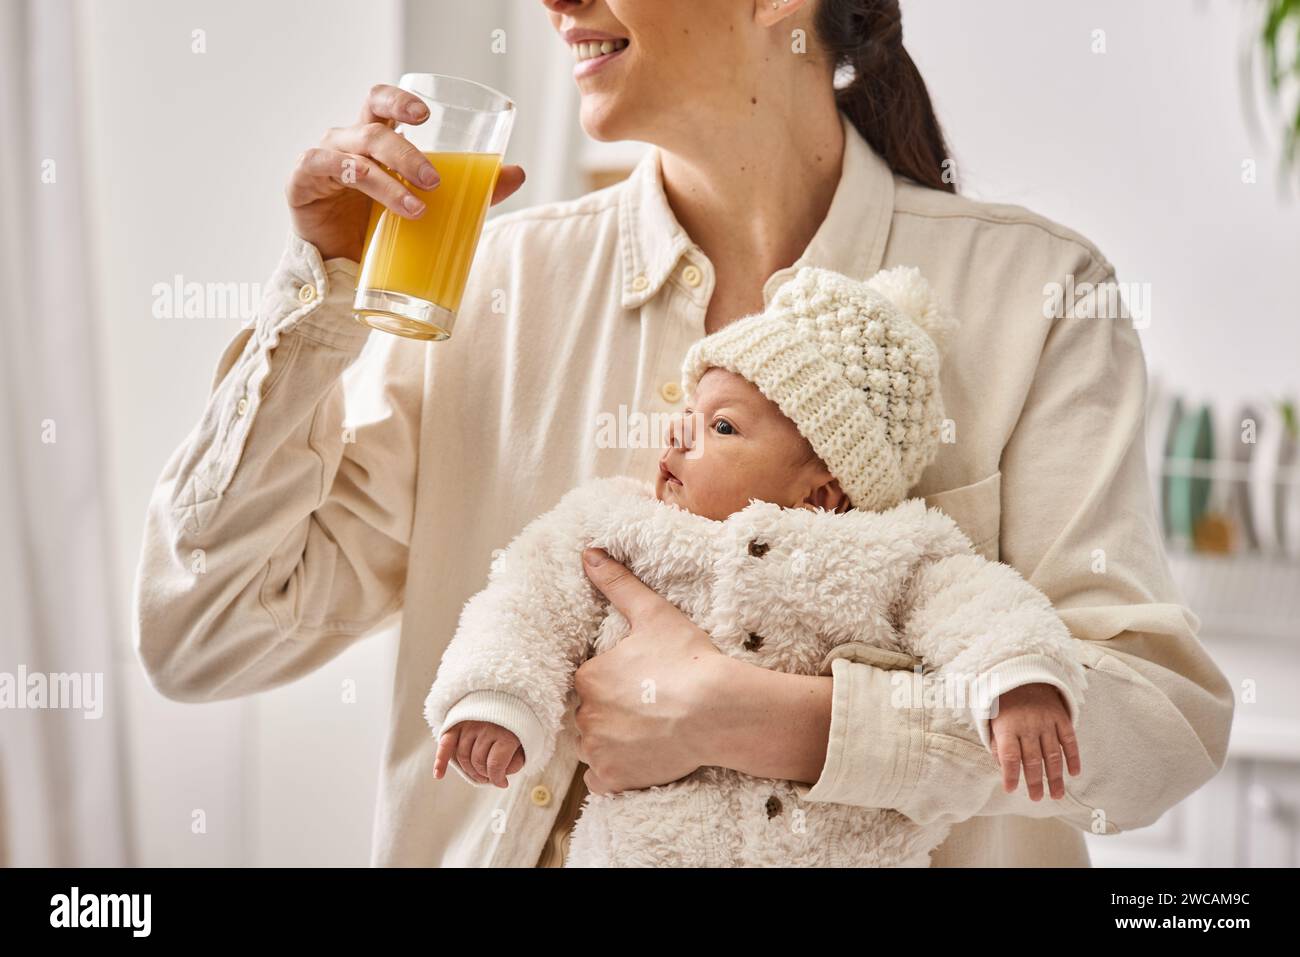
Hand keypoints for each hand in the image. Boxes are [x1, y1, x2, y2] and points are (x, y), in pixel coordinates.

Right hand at [286, 82, 526, 260]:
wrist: (341, 269)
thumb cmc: (382, 229)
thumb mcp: (426, 204)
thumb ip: (469, 187)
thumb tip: (518, 173)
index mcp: (374, 139)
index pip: (381, 103)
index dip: (399, 100)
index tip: (426, 113)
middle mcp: (346, 142)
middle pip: (374, 127)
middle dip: (407, 150)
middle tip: (435, 180)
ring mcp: (323, 159)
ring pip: (358, 153)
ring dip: (391, 178)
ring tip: (419, 207)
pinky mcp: (303, 182)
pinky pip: (328, 170)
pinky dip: (359, 183)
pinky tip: (379, 202)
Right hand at [433, 720, 524, 787]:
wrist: (509, 700)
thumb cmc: (518, 727)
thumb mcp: (526, 744)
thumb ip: (516, 762)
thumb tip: (501, 778)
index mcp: (506, 732)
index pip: (495, 765)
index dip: (498, 779)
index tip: (502, 783)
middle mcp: (486, 727)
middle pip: (477, 761)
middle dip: (483, 775)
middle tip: (489, 777)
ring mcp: (470, 724)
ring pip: (462, 756)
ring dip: (468, 770)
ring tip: (478, 774)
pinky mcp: (458, 723)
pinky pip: (446, 743)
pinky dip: (440, 760)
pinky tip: (439, 775)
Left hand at [575, 547, 726, 795]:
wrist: (720, 711)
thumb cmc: (689, 661)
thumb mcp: (654, 614)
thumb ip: (618, 584)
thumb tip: (589, 553)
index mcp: (588, 677)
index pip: (589, 681)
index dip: (615, 681)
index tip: (641, 681)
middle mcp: (585, 716)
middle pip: (590, 713)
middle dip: (611, 711)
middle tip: (648, 706)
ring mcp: (599, 750)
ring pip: (594, 745)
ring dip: (611, 740)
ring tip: (647, 730)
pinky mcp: (614, 778)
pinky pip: (603, 778)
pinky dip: (615, 771)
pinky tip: (641, 756)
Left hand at [988, 683, 1081, 800]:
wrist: (1023, 675)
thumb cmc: (1005, 704)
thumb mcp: (993, 720)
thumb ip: (998, 744)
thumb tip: (1003, 769)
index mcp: (1007, 726)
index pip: (1008, 756)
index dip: (1010, 774)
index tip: (1011, 790)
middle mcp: (1028, 725)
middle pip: (1032, 759)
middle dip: (1034, 782)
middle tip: (1036, 798)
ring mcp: (1046, 721)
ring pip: (1052, 755)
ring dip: (1055, 777)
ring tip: (1056, 795)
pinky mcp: (1061, 717)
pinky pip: (1069, 741)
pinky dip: (1073, 758)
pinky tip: (1074, 774)